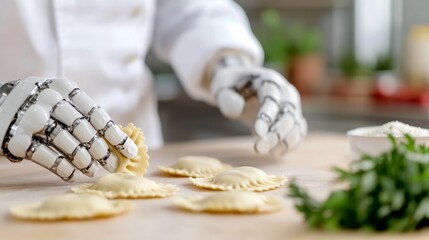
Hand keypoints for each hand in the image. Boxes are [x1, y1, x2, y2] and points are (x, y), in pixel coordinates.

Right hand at [0, 77, 137, 180]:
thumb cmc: (39, 106)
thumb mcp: (60, 100)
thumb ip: (83, 115)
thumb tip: (117, 141)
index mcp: (64, 88)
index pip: (97, 114)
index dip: (116, 136)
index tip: (132, 152)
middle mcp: (48, 98)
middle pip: (84, 130)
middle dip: (102, 151)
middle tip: (113, 166)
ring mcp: (30, 116)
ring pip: (67, 143)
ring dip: (85, 161)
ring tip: (94, 171)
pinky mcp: (15, 136)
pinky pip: (46, 156)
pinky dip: (64, 168)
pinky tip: (74, 174)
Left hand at [211, 59, 306, 155]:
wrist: (241, 84)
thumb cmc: (231, 86)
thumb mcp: (222, 88)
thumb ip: (227, 99)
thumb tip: (240, 109)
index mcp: (268, 80)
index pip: (272, 98)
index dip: (267, 116)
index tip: (258, 133)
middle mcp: (285, 92)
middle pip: (288, 113)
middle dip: (276, 134)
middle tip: (259, 149)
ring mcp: (292, 106)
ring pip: (296, 125)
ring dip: (283, 142)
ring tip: (263, 151)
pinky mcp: (294, 118)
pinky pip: (298, 133)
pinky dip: (289, 145)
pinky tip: (273, 153)